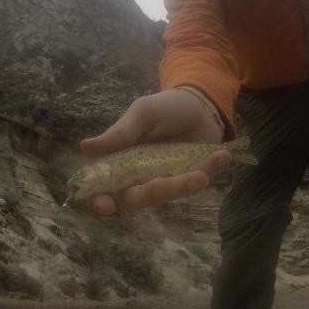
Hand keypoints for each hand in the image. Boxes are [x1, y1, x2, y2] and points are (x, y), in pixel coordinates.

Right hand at [77, 88, 230, 214]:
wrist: (201, 103)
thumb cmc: (166, 107)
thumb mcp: (142, 113)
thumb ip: (120, 133)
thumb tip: (85, 148)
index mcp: (122, 162)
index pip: (105, 188)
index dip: (102, 200)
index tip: (107, 205)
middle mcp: (141, 177)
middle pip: (139, 197)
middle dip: (157, 192)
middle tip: (171, 179)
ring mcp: (167, 179)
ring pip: (170, 193)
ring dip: (186, 184)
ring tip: (204, 170)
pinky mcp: (190, 178)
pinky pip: (196, 182)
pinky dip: (210, 170)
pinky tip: (222, 156)